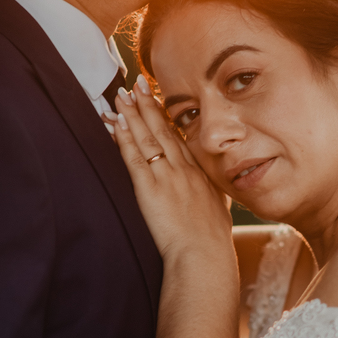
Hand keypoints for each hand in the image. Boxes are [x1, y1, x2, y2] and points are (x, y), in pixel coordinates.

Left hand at [105, 75, 233, 264]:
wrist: (204, 254)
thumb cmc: (212, 241)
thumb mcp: (220, 211)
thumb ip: (215, 197)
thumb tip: (216, 196)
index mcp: (200, 174)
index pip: (179, 138)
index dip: (167, 117)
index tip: (157, 99)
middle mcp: (184, 170)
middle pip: (163, 130)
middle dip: (149, 105)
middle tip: (137, 83)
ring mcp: (167, 177)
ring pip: (148, 139)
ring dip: (134, 115)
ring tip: (122, 95)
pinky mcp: (150, 190)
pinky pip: (135, 158)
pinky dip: (125, 139)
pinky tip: (117, 123)